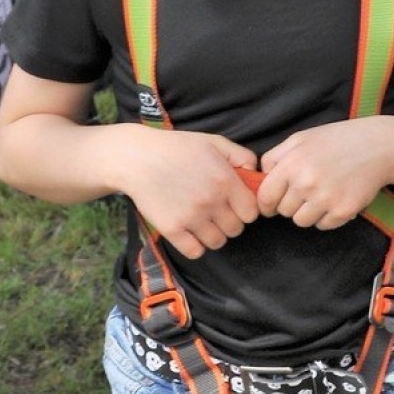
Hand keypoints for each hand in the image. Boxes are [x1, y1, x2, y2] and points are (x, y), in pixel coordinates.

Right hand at [119, 128, 260, 258]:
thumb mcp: (213, 141)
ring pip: (218, 242)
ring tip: (203, 221)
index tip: (236, 204)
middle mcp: (211, 201)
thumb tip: (256, 173)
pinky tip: (190, 232)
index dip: (246, 209)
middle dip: (230, 221)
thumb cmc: (177, 147)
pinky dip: (196, 245)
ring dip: (214, 234)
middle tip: (217, 211)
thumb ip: (241, 155)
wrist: (138, 158)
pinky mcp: (172, 230)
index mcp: (225, 180)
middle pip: (236, 229)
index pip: (251, 213)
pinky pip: (196, 252)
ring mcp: (191, 217)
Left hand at [258, 119, 393, 230]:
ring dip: (308, 212)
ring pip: (301, 221)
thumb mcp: (301, 139)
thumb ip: (275, 158)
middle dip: (291, 203)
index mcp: (291, 163)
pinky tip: (336, 198)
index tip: (273, 203)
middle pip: (283, 211)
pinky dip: (327, 216)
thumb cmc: (336, 141)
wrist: (378, 147)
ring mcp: (325, 199)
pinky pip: (322, 225)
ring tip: (322, 193)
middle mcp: (306, 183)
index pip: (265, 197)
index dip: (267, 202)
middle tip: (307, 189)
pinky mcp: (342, 212)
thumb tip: (259, 180)